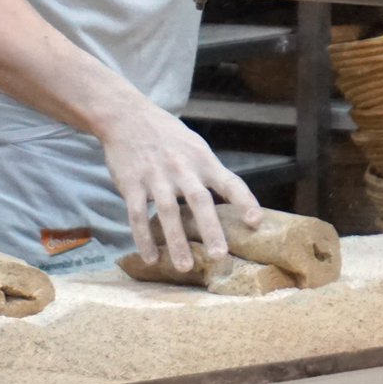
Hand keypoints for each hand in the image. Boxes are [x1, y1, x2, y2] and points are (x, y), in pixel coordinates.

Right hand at [98, 103, 262, 271]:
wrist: (126, 117)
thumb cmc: (167, 136)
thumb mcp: (195, 146)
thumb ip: (211, 173)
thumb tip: (235, 203)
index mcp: (202, 159)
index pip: (229, 181)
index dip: (244, 201)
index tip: (256, 221)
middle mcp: (181, 168)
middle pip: (199, 200)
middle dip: (210, 228)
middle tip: (219, 256)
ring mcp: (155, 176)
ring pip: (167, 211)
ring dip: (176, 241)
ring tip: (184, 266)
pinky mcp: (131, 183)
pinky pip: (137, 214)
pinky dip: (143, 238)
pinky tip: (151, 257)